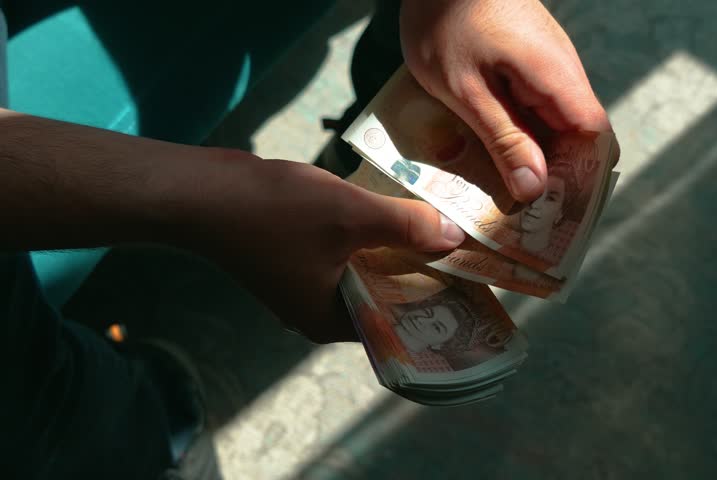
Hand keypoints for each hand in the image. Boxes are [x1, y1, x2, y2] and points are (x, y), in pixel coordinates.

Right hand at [182, 150, 465, 342]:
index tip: (471, 284)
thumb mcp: (352, 215)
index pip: (398, 323)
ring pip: (366, 271)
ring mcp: (305, 284)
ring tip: (441, 231)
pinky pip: (347, 253)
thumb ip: (407, 226)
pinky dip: (371, 238)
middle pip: (384, 296)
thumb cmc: (274, 211)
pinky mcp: (296, 257)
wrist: (201, 191)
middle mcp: (319, 310)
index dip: (436, 303)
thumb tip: (455, 238)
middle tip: (464, 252)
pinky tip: (396, 214)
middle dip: (421, 272)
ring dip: (397, 250)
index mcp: (331, 320)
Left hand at [400, 0, 614, 201]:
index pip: (594, 136)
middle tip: (524, 217)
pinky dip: (521, 137)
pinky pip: (535, 109)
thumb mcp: (466, 90)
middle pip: (577, 136)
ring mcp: (545, 67)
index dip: (581, 177)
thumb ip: (504, 139)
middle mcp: (561, 72)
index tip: (555, 213)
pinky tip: (495, 159)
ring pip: (555, 125)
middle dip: (555, 176)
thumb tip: (536, 189)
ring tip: (507, 197)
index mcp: (556, 77)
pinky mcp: (526, 65)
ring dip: (535, 159)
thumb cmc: (445, 23)